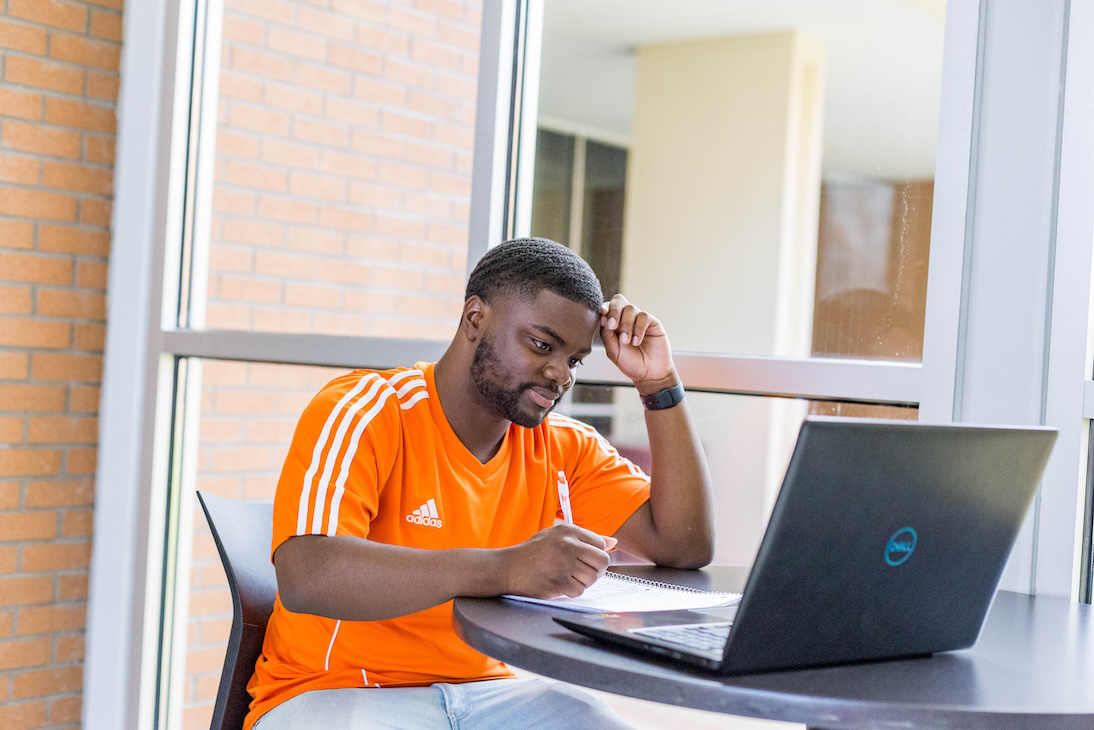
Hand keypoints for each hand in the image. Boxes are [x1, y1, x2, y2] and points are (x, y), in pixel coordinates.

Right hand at [500, 525, 616, 598]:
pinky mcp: (559, 582)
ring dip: (583, 582)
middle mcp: (568, 545)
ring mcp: (564, 564)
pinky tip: (560, 584)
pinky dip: (572, 591)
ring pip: (593, 578)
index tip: (584, 560)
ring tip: (567, 577)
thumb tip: (613, 542)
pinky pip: (580, 591)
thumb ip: (585, 538)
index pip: (601, 545)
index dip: (595, 556)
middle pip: (602, 562)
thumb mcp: (557, 536)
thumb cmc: (534, 552)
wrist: (509, 567)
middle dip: (595, 570)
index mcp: (569, 531)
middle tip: (581, 572)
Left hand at [600, 294, 677, 391]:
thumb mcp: (613, 351)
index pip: (607, 307)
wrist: (649, 374)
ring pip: (630, 308)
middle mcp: (626, 318)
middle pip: (618, 300)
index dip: (604, 308)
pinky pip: (644, 316)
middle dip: (614, 311)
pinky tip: (637, 342)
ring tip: (626, 341)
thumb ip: (606, 334)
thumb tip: (602, 317)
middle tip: (612, 326)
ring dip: (626, 325)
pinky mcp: (652, 322)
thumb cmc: (630, 363)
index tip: (602, 315)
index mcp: (614, 323)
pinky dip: (638, 329)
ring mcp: (639, 319)